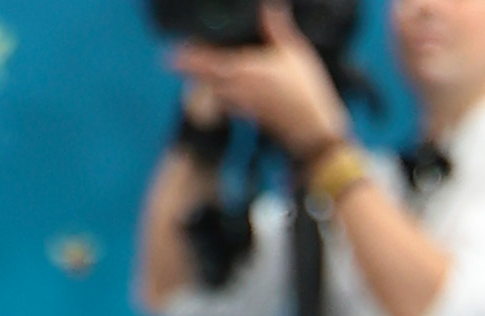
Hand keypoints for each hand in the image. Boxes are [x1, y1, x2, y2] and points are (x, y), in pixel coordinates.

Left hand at [169, 3, 350, 158]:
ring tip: (187, 72)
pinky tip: (219, 92)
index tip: (173, 53)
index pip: (209, 62)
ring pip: (215, 90)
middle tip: (170, 61)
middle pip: (206, 77)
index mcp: (246, 70)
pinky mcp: (253, 114)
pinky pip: (230, 103)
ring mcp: (245, 104)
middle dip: (188, 68)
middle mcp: (240, 88)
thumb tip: (270, 5)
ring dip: (201, 81)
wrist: (314, 133)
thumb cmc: (307, 93)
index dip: (190, 58)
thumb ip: (277, 28)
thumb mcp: (295, 52)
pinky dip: (220, 95)